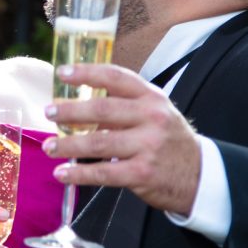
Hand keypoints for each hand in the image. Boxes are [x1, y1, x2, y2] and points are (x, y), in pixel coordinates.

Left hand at [43, 64, 201, 215]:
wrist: (199, 174)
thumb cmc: (167, 139)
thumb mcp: (154, 112)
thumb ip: (123, 103)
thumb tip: (78, 101)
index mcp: (151, 97)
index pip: (116, 78)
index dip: (87, 73)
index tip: (62, 72)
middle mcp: (152, 118)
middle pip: (103, 109)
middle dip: (71, 111)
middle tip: (48, 112)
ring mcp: (148, 146)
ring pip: (99, 142)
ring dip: (69, 145)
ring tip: (49, 146)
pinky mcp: (142, 173)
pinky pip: (104, 172)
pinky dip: (80, 174)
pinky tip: (62, 174)